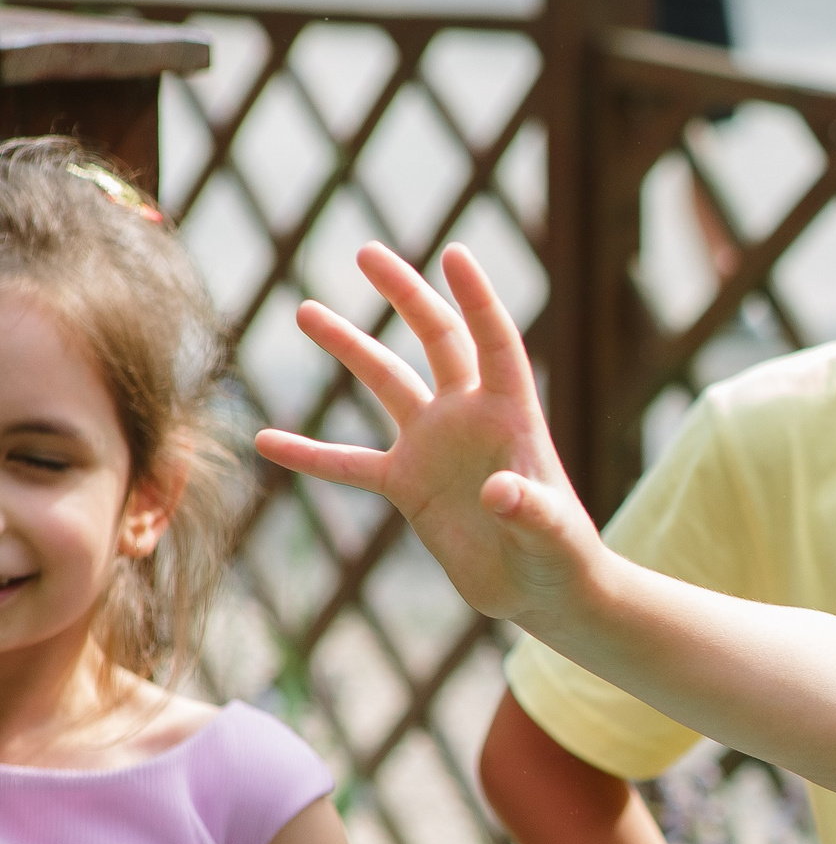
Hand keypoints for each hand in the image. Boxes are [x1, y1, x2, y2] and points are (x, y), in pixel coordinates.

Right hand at [259, 243, 601, 633]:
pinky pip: (349, 463)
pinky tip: (266, 440)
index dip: (478, 299)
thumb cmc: (561, 558)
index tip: (455, 253)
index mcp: (511, 416)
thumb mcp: (552, 535)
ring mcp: (434, 447)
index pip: (495, 344)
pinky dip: (310, 453)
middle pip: (438, 340)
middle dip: (405, 295)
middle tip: (366, 252)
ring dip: (350, 346)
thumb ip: (532, 511)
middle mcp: (469, 418)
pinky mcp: (408, 485)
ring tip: (305, 307)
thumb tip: (500, 494)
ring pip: (386, 383)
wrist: (541, 591)